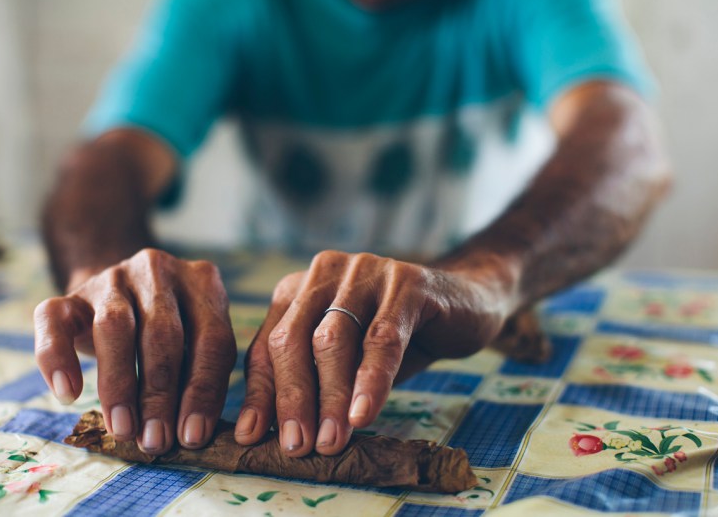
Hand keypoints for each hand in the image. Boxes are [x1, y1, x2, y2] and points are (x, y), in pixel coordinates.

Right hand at [34, 248, 236, 454]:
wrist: (122, 292)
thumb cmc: (173, 331)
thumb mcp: (197, 340)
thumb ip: (200, 375)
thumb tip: (192, 433)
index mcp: (203, 282)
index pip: (213, 339)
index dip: (203, 391)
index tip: (193, 436)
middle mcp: (160, 272)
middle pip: (163, 335)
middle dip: (160, 395)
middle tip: (155, 441)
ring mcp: (114, 277)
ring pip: (114, 326)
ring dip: (119, 383)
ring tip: (122, 429)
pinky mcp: (71, 293)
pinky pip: (53, 320)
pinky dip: (57, 358)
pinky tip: (68, 394)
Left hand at [235, 250, 516, 456]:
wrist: (464, 304)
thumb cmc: (395, 337)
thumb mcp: (347, 362)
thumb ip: (314, 383)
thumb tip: (275, 434)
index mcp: (300, 289)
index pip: (268, 344)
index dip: (261, 393)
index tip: (252, 437)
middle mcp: (326, 273)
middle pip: (293, 339)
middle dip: (292, 398)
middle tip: (297, 446)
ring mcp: (366, 272)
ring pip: (333, 339)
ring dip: (329, 396)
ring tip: (330, 440)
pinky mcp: (407, 283)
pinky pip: (383, 338)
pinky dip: (371, 379)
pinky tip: (363, 413)